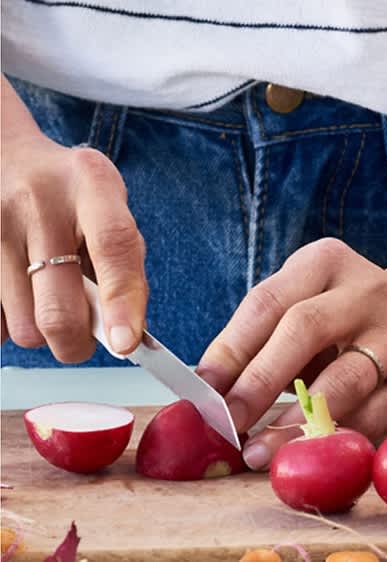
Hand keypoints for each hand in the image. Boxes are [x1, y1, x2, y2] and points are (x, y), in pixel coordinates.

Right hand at [1, 78, 146, 360]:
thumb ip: (122, 263)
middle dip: (76, 343)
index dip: (122, 301)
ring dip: (43, 331)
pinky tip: (20, 292)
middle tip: (84, 340)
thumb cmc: (72, 194)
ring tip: (49, 297)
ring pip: (23, 327)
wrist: (6, 158)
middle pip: (58, 309)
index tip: (125, 344)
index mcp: (91, 185)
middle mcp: (39, 203)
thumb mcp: (109, 207)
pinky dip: (12, 323)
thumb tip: (123, 335)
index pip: (113, 247)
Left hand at [197, 238, 386, 469]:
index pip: (268, 302)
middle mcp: (365, 291)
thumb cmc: (351, 313)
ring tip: (260, 451)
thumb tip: (210, 390)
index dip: (231, 349)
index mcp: (326, 263)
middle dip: (259, 381)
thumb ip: (267, 334)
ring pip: (344, 380)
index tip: (202, 390)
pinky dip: (341, 438)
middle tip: (227, 423)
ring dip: (297, 421)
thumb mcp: (313, 299)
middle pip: (304, 329)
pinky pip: (379, 414)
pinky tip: (315, 454)